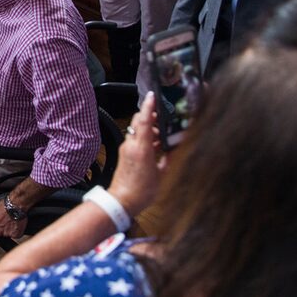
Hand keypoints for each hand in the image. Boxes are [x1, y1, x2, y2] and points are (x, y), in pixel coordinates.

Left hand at [0, 201, 27, 237]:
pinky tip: (18, 224)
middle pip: (1, 233)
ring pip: (9, 234)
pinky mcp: (15, 234)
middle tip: (8, 220)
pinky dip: (18, 231)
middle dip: (4, 228)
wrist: (15, 205)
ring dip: (11, 229)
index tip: (1, 222)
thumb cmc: (5, 205)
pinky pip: (17, 235)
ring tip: (14, 220)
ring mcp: (7, 234)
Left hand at [107, 92, 166, 216]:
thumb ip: (169, 158)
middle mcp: (131, 145)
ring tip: (161, 136)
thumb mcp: (162, 175)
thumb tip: (175, 148)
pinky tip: (154, 146)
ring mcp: (126, 149)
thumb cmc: (141, 191)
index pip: (143, 121)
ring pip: (136, 130)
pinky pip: (134, 139)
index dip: (148, 107)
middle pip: (138, 122)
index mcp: (141, 149)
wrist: (121, 201)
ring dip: (147, 128)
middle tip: (162, 117)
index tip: (152, 96)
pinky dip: (144, 137)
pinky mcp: (124, 153)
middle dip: (149, 116)